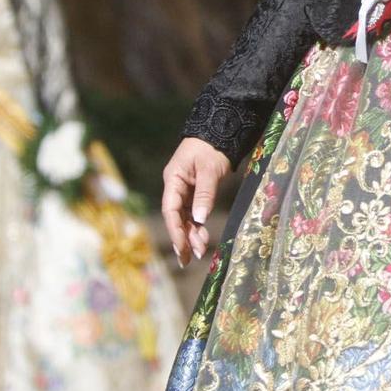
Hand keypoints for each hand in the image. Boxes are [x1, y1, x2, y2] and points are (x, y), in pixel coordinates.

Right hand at [163, 136, 231, 266]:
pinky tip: (202, 239)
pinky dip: (197, 226)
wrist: (219, 130)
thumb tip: (199, 220)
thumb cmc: (212, 147)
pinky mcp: (195, 192)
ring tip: (199, 252)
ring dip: (191, 235)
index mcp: (173, 179)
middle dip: (181, 238)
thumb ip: (204, 194)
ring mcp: (185, 190)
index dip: (175, 230)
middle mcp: (175, 186)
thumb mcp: (210, 170)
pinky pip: (193, 213)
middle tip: (188, 259)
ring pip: (185, 218)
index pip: (170, 209)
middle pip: (176, 217)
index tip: (180, 247)